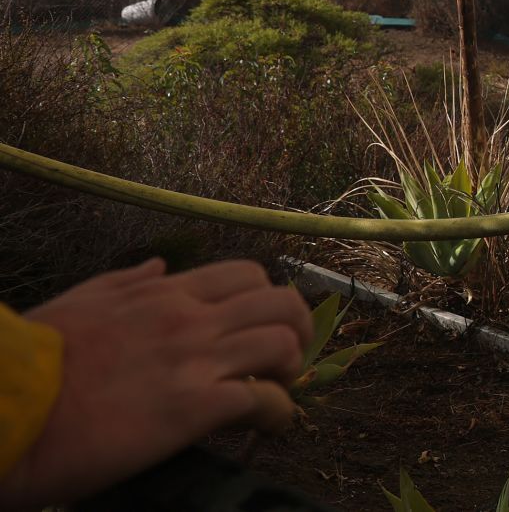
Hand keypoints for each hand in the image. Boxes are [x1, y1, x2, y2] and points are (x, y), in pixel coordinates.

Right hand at [0, 259, 313, 509]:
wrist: (7, 409)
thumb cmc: (34, 361)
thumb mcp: (82, 301)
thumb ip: (127, 281)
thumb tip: (160, 264)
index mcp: (163, 293)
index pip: (245, 275)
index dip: (267, 298)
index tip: (266, 324)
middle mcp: (189, 319)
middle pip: (279, 302)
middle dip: (298, 328)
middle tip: (290, 357)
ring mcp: (195, 361)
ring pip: (283, 344)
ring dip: (293, 369)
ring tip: (280, 390)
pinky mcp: (193, 408)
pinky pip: (262, 400)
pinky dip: (279, 413)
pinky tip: (272, 425)